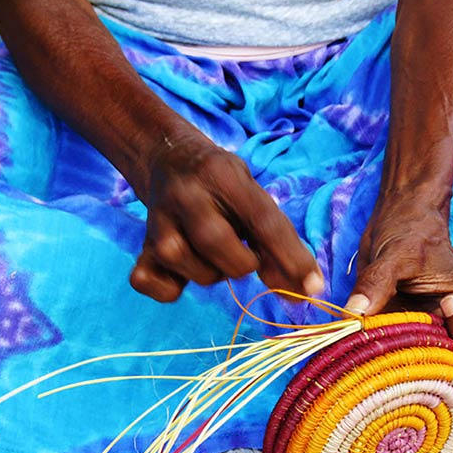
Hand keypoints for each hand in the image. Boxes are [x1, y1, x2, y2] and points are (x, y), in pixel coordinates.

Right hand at [130, 141, 323, 300]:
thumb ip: (278, 240)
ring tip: (213, 253)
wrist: (168, 160)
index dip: (291, 257)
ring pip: (194, 272)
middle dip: (244, 264)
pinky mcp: (140, 248)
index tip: (312, 288)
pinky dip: (170, 289)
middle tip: (244, 253)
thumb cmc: (223, 186)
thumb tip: (301, 291)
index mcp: (223, 175)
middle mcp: (186, 196)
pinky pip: (152, 285)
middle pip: (222, 248)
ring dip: (213, 274)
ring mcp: (157, 222)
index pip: (264, 222)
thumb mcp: (254, 196)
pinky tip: (183, 271)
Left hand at [346, 195, 452, 372]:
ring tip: (379, 342)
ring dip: (403, 367)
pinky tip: (365, 347)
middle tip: (402, 334)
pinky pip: (399, 364)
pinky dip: (382, 362)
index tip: (446, 306)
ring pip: (429, 375)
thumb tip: (354, 313)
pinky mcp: (405, 341)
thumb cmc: (410, 233)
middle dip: (434, 363)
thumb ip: (378, 282)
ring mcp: (430, 339)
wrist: (393, 227)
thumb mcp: (397, 253)